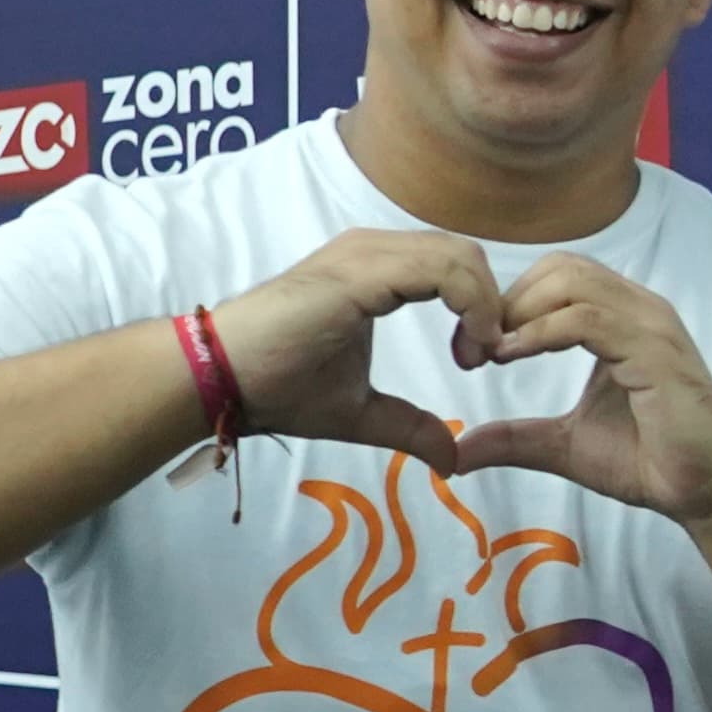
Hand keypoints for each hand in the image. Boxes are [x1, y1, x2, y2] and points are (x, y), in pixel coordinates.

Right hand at [206, 229, 503, 473]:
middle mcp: (373, 252)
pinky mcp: (358, 274)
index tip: (479, 359)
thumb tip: (453, 459)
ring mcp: (364, 257)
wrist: (218, 380)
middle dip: (492, 304)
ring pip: (459, 255)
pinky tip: (469, 347)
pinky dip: (472, 305)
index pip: (453, 264)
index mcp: (376, 272)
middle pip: (464, 254)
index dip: (483, 307)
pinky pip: (441, 270)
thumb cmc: (276, 386)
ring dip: (486, 306)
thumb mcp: (361, 412)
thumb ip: (409, 427)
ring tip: (476, 356)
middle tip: (484, 358)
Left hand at [452, 256, 711, 523]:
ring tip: (491, 353)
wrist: (710, 490)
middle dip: (507, 301)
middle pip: (559, 267)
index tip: (475, 350)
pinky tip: (513, 356)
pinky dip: (540, 332)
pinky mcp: (655, 351)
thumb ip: (516, 439)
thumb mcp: (565, 446)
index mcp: (622, 320)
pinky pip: (587, 319)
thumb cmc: (653, 461)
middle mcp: (639, 310)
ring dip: (519, 312)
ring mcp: (650, 326)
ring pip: (571, 282)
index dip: (508, 303)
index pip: (557, 277)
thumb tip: (458, 450)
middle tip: (475, 349)